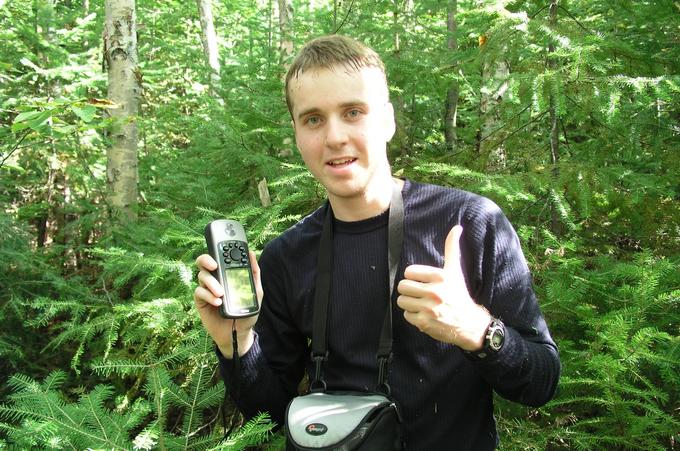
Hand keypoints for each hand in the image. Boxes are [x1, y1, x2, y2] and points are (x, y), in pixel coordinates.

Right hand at [193, 252, 262, 357]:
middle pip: (204, 262)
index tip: (224, 246)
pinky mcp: (201, 302)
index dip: (219, 249)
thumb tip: (252, 254)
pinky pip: (199, 293)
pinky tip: (218, 302)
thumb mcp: (255, 291)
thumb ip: (253, 273)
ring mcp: (207, 290)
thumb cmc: (245, 310)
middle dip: (207, 259)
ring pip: (202, 277)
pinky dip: (208, 296)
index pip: (219, 257)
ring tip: (221, 293)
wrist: (239, 333)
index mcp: (226, 273)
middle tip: (214, 264)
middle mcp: (214, 279)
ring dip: (212, 283)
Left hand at [396, 225, 490, 350]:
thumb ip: (452, 248)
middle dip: (409, 290)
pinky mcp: (424, 323)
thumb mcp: (455, 270)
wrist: (468, 323)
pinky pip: (406, 315)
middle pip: (402, 286)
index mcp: (441, 277)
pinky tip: (424, 314)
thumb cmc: (459, 294)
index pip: (409, 272)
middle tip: (418, 293)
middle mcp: (435, 292)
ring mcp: (429, 308)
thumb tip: (457, 227)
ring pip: (402, 301)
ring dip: (409, 303)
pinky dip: (413, 316)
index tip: (421, 281)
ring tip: (420, 303)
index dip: (413, 277)